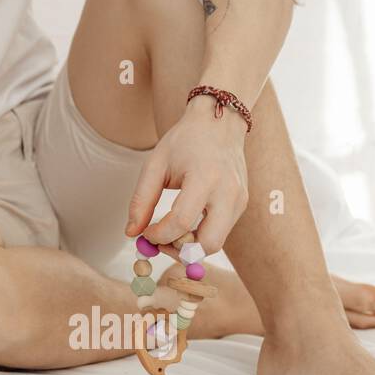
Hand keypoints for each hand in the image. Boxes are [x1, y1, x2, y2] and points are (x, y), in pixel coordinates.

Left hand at [125, 97, 248, 254]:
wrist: (218, 123)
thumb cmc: (184, 141)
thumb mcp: (155, 164)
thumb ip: (141, 200)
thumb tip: (131, 234)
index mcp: (205, 178)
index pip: (180, 222)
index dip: (158, 235)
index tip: (145, 233)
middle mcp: (228, 192)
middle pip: (208, 244)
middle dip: (180, 250)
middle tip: (161, 241)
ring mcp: (240, 200)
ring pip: (216, 243)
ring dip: (190, 246)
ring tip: (170, 230)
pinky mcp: (242, 204)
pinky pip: (221, 231)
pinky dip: (200, 235)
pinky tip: (185, 220)